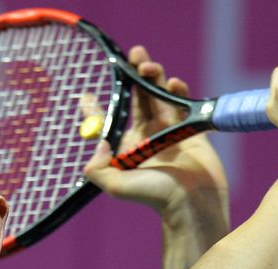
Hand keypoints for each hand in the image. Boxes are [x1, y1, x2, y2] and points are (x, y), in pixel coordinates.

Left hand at [83, 46, 227, 230]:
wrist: (193, 204)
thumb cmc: (154, 197)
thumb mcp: (116, 186)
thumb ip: (98, 167)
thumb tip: (99, 141)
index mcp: (126, 147)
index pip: (107, 124)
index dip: (94, 110)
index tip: (85, 95)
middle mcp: (146, 136)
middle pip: (137, 99)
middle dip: (134, 75)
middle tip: (134, 55)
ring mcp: (169, 131)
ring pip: (159, 96)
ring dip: (154, 77)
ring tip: (149, 67)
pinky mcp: (191, 130)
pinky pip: (183, 104)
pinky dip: (178, 90)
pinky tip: (173, 84)